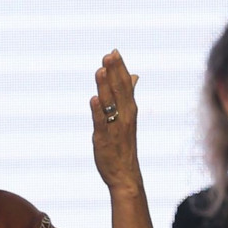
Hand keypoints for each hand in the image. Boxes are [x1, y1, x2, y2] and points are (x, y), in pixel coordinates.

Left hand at [90, 50, 141, 194]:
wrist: (126, 175)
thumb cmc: (125, 145)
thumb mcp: (128, 117)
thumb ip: (128, 95)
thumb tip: (134, 75)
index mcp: (130, 110)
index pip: (126, 85)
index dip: (120, 68)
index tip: (114, 51)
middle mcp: (125, 116)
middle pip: (120, 91)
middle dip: (114, 72)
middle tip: (109, 54)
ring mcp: (115, 127)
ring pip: (110, 104)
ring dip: (105, 86)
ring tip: (101, 70)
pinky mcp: (104, 139)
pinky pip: (101, 123)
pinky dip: (97, 110)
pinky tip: (93, 99)